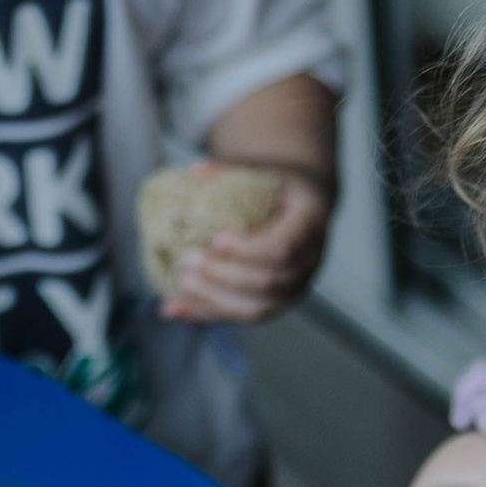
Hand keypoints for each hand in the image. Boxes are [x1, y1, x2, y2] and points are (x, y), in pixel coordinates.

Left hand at [159, 169, 334, 325]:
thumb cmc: (280, 186)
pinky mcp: (277, 303)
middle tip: (188, 259)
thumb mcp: (264, 170)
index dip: (248, 250)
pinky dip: (207, 313)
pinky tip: (175, 306)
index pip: (283, 248)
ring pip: (258, 309)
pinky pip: (242, 316)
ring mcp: (295, 288)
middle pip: (268, 283)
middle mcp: (309, 262)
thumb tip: (192, 172)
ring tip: (181, 283)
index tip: (215, 238)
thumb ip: (230, 171)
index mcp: (310, 225)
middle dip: (224, 275)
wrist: (303, 206)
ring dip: (215, 300)